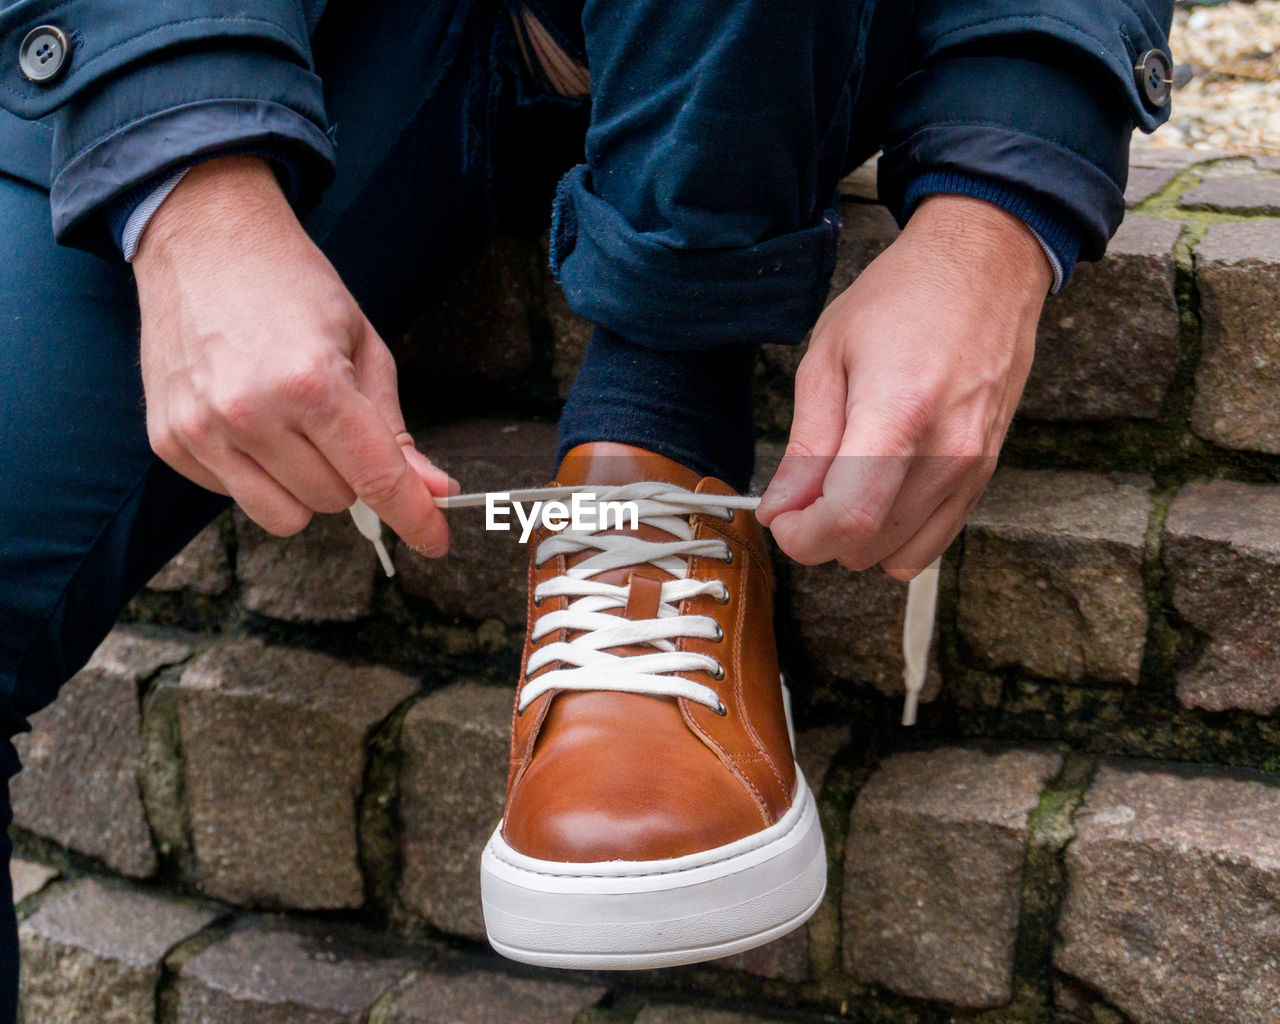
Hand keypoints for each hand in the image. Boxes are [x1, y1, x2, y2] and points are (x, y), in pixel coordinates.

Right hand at [134, 156, 452, 552]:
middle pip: (334, 501)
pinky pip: (234, 496)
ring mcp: (203, 430)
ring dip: (304, 485)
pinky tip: (250, 420)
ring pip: (284, 516)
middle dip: (350, 474)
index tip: (436, 539)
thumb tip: (433, 490)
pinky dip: (256, 473)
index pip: (376, 479)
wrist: (203, 239)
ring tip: (294, 425)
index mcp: (312, 382)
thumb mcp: (364, 346)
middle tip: (337, 421)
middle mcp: (251, 412)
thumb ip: (395, 429)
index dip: (415, 518)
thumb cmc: (292, 286)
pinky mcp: (170, 441)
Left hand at [756, 194, 1049, 579]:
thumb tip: (781, 509)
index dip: (801, 535)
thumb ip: (806, 445)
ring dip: (857, 538)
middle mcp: (947, 450)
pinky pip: (934, 542)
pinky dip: (894, 534)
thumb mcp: (827, 356)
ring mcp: (974, 467)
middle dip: (821, 533)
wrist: (984, 269)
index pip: (849, 519)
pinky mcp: (986, 474)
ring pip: (899, 555)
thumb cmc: (902, 300)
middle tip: (803, 493)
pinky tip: (878, 492)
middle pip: (869, 545)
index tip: (782, 517)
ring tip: (842, 486)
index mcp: (899, 412)